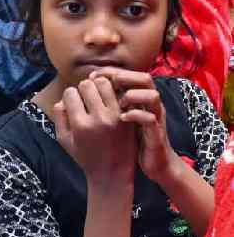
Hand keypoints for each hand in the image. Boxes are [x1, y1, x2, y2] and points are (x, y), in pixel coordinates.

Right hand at [54, 77, 137, 186]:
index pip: (70, 93)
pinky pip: (119, 93)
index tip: (73, 104)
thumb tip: (64, 99)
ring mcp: (116, 117)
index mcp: (81, 125)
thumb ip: (60, 116)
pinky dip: (113, 92)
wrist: (112, 173)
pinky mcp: (128, 116)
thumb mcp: (64, 140)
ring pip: (105, 83)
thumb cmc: (85, 156)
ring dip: (99, 86)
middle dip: (83, 88)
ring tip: (98, 96)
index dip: (69, 96)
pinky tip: (110, 100)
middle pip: (87, 84)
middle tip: (85, 98)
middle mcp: (99, 119)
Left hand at [90, 68, 179, 184]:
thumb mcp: (119, 118)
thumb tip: (80, 93)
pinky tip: (122, 117)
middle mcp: (149, 105)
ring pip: (152, 95)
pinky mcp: (157, 134)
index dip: (111, 72)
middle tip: (103, 81)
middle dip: (123, 76)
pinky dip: (137, 115)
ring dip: (133, 94)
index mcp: (140, 99)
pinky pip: (151, 119)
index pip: (129, 75)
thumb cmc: (132, 140)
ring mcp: (155, 118)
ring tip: (117, 100)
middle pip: (144, 78)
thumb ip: (107, 103)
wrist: (154, 164)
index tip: (91, 76)